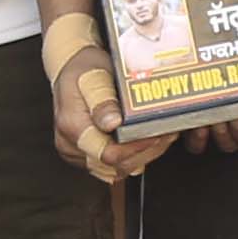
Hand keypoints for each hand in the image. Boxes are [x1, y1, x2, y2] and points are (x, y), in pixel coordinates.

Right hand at [48, 34, 158, 182]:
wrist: (71, 68)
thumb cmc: (83, 70)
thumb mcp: (94, 76)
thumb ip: (102, 100)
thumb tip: (111, 122)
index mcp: (72, 126)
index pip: (108, 154)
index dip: (137, 148)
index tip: (156, 135)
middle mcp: (71, 144)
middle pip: (116, 166)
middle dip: (146, 152)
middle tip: (166, 133)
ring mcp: (77, 153)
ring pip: (116, 170)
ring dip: (142, 156)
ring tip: (160, 136)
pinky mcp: (85, 156)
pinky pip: (112, 167)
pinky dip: (132, 157)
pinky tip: (146, 142)